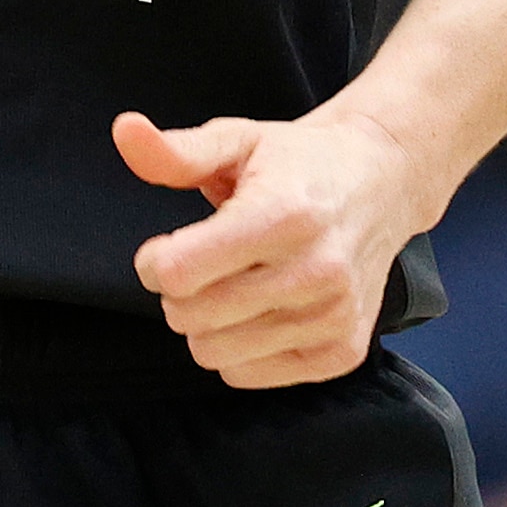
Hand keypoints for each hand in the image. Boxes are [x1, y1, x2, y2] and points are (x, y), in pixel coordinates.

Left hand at [118, 107, 427, 388]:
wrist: (381, 183)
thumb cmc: (299, 163)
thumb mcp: (237, 141)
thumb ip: (176, 151)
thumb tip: (124, 131)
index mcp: (283, 215)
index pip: (177, 273)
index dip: (155, 261)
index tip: (168, 247)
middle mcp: (315, 271)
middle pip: (190, 318)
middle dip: (179, 293)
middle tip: (204, 265)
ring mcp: (333, 317)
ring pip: (214, 353)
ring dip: (208, 323)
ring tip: (234, 284)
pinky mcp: (342, 351)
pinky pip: (248, 375)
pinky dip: (240, 349)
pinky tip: (261, 309)